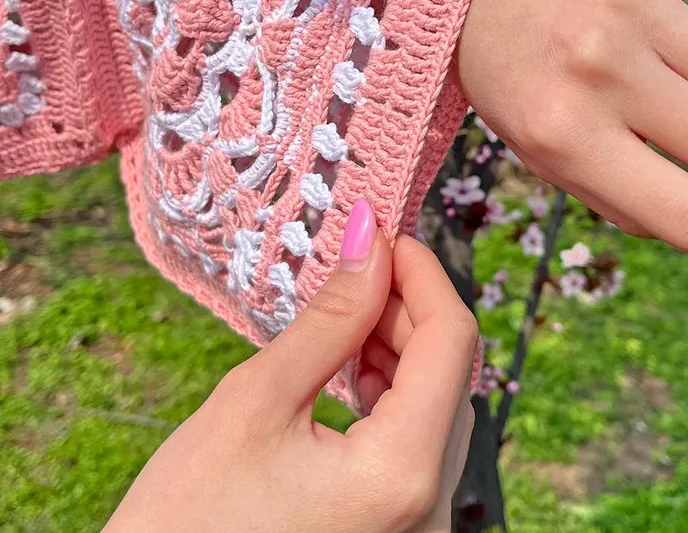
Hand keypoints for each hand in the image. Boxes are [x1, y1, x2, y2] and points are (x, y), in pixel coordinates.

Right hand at [102, 201, 476, 532]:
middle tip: (355, 267)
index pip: (452, 341)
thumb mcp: (257, 401)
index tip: (382, 233)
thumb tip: (369, 241)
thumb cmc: (187, 519)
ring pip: (436, 404)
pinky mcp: (398, 526)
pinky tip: (351, 365)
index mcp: (403, 474)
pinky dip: (390, 390)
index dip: (423, 273)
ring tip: (347, 314)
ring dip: (398, 346)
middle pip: (448, 372)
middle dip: (406, 307)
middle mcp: (432, 509)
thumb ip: (330, 318)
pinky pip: (417, 440)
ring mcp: (420, 524)